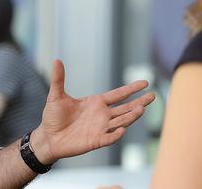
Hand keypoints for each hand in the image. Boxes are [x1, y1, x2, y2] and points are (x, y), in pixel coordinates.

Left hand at [31, 59, 155, 163]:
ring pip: (121, 121)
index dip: (131, 89)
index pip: (118, 94)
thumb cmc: (53, 117)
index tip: (145, 82)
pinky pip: (109, 137)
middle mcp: (102, 115)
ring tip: (142, 109)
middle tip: (153, 96)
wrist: (48, 138)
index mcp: (96, 103)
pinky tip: (122, 129)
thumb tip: (56, 59)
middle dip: (139, 102)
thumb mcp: (56, 96)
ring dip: (131, 116)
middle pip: (125, 108)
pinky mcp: (95, 141)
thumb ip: (58, 79)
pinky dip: (116, 134)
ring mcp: (100, 128)